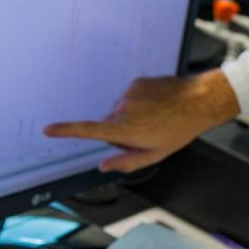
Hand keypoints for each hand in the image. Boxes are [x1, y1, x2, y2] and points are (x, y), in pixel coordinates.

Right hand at [44, 70, 239, 172]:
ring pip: (120, 111)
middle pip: (109, 125)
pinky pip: (129, 97)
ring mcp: (128, 94)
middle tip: (148, 133)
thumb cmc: (179, 130)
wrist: (199, 100)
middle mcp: (122, 110)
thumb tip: (103, 166)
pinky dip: (139, 103)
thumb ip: (126, 162)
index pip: (88, 130)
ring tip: (156, 118)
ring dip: (132, 117)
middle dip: (122, 132)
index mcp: (125, 130)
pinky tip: (157, 105)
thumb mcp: (155, 155)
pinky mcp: (136, 82)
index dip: (66, 131)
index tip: (48, 129)